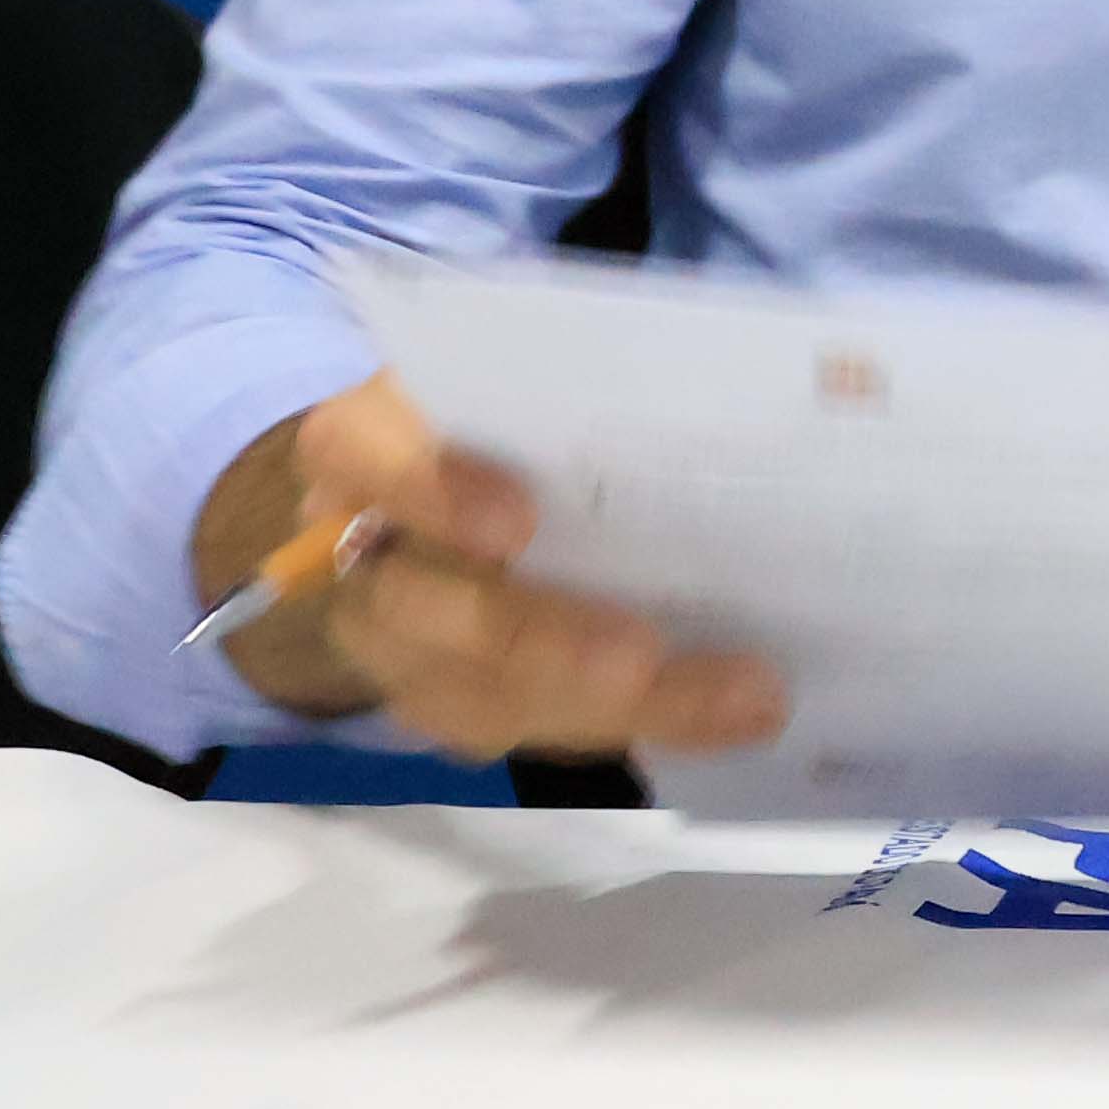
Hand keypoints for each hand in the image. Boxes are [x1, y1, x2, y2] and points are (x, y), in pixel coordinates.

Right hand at [187, 374, 787, 760]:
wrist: (417, 489)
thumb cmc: (494, 415)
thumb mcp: (517, 378)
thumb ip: (580, 388)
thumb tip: (752, 390)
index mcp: (361, 445)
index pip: (363, 455)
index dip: (432, 490)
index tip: (517, 523)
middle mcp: (357, 550)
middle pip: (428, 609)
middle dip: (544, 640)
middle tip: (646, 656)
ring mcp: (389, 641)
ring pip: (476, 694)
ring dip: (612, 708)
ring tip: (739, 700)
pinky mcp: (436, 700)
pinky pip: (518, 730)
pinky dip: (622, 726)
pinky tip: (718, 717)